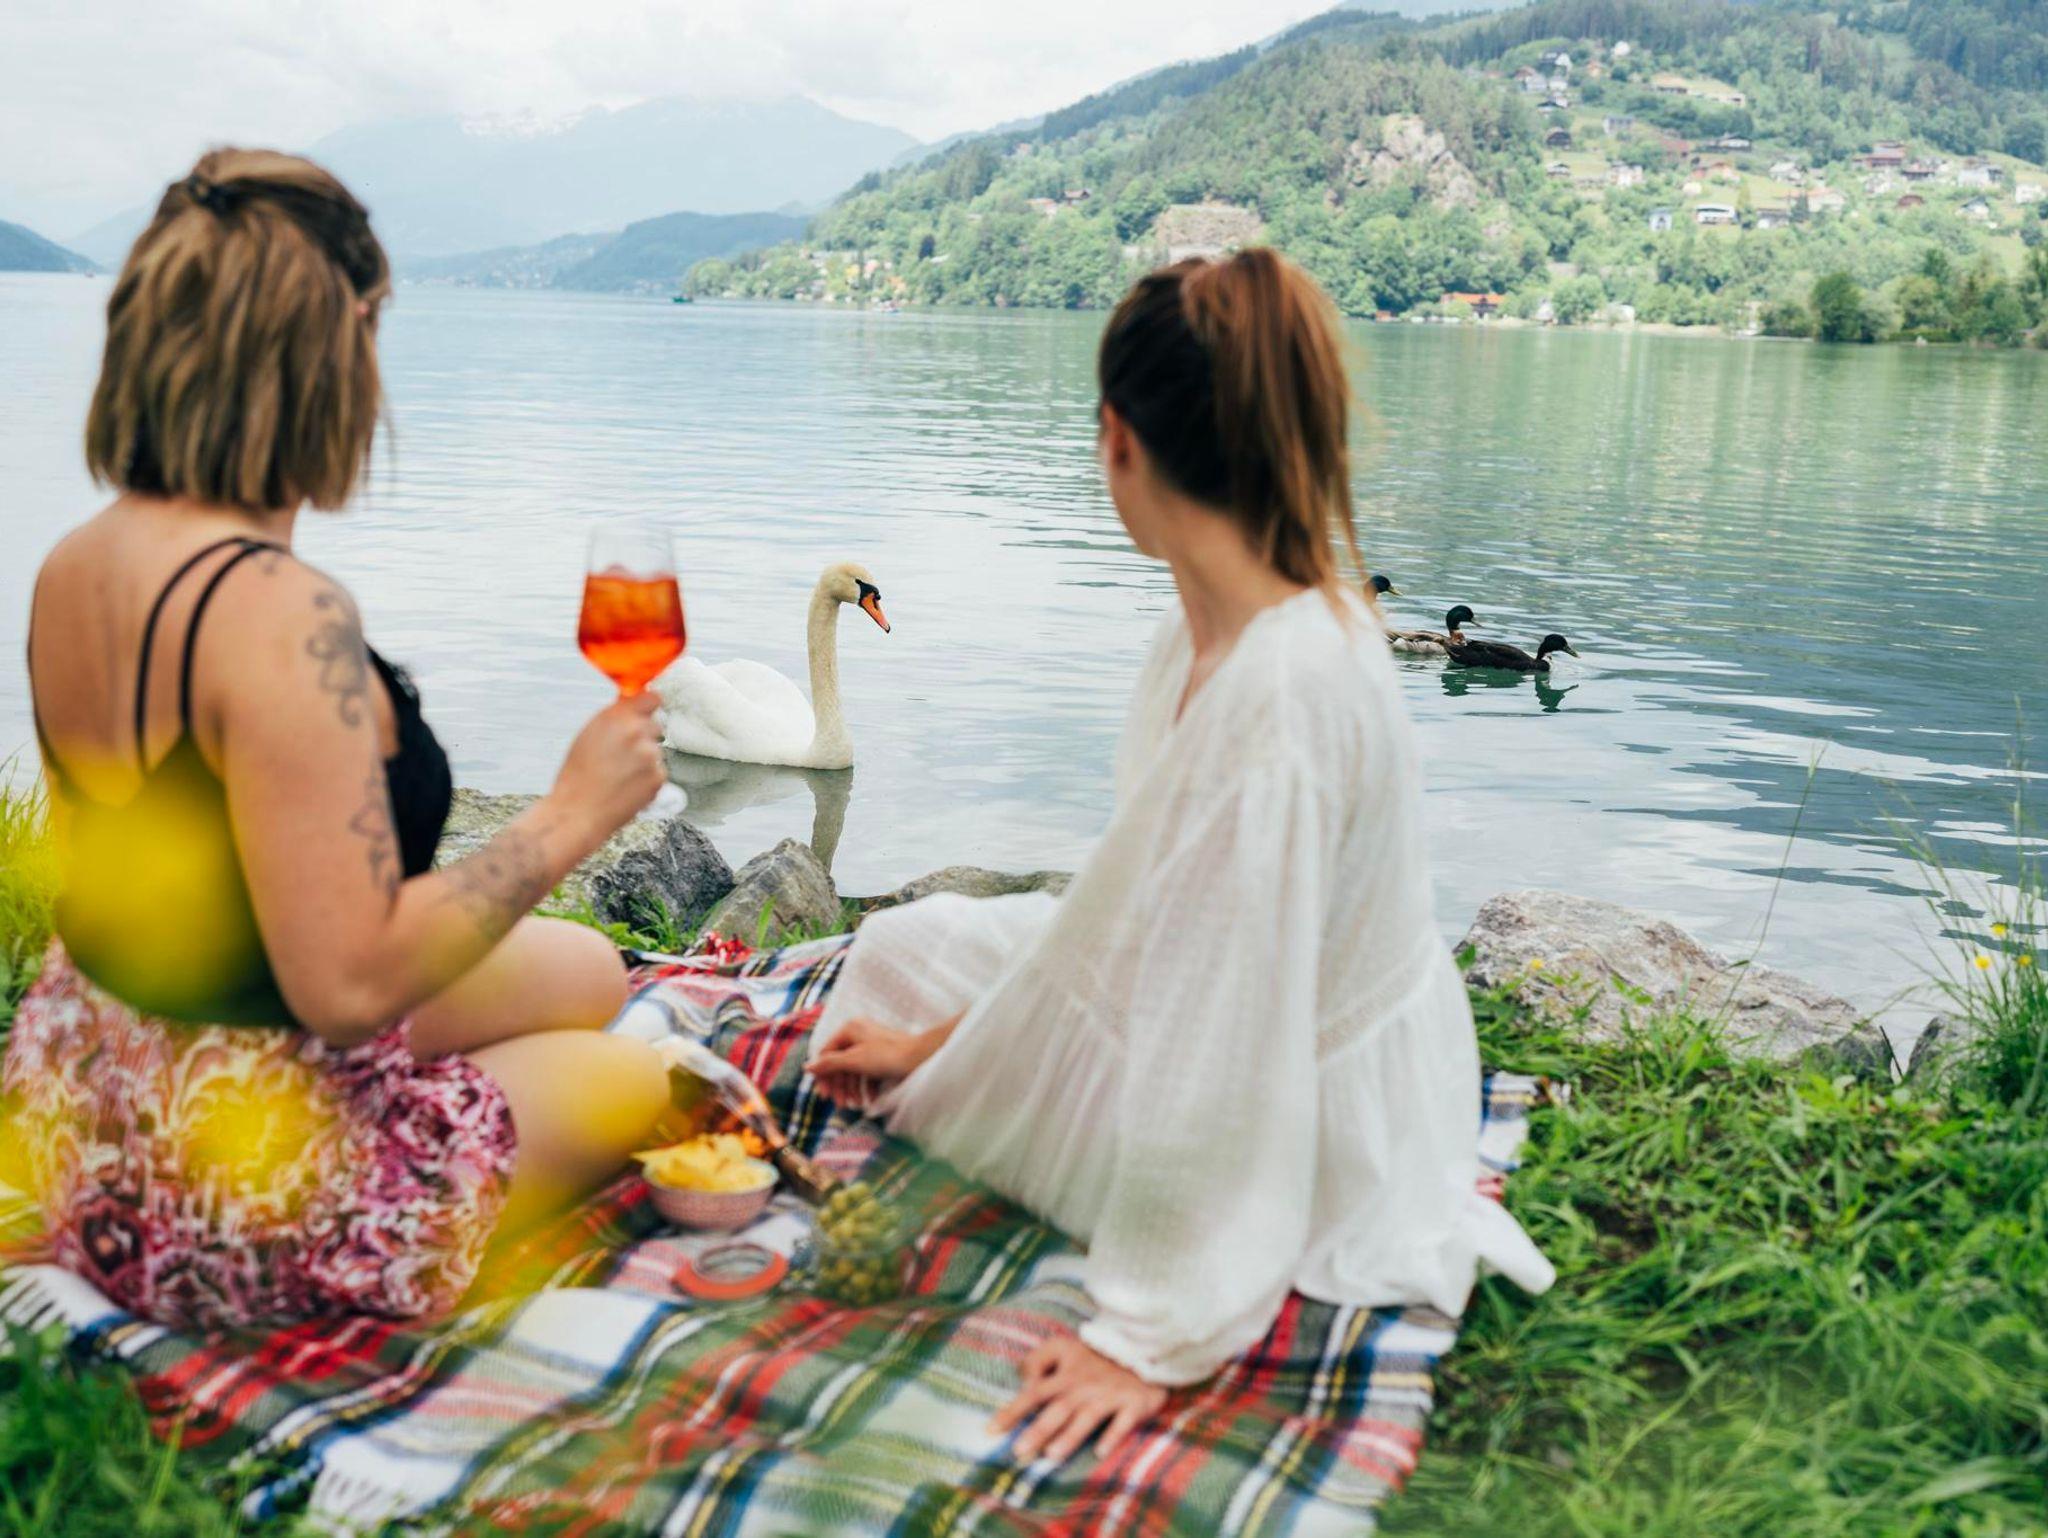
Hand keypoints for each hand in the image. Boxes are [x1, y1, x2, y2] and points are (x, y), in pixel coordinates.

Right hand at [548, 692, 665, 845]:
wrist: (578, 812)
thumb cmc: (577, 776)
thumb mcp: (589, 734)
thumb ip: (614, 718)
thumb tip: (631, 704)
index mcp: (617, 717)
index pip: (651, 698)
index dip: (648, 706)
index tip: (646, 711)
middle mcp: (636, 732)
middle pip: (654, 726)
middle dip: (643, 737)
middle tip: (623, 754)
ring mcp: (650, 755)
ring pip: (655, 751)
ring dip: (644, 760)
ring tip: (619, 775)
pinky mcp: (658, 777)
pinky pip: (658, 772)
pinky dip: (647, 779)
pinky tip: (626, 786)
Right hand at [810, 1017, 934, 1107]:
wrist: (921, 1057)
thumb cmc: (887, 1056)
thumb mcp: (854, 1060)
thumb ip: (829, 1064)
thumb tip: (807, 1067)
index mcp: (849, 1029)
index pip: (827, 1053)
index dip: (824, 1076)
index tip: (824, 1096)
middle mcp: (859, 1034)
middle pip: (840, 1063)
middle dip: (840, 1086)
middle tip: (840, 1105)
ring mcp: (871, 1046)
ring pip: (854, 1070)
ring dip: (853, 1089)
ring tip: (856, 1105)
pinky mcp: (882, 1057)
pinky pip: (868, 1072)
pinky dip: (867, 1087)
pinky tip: (871, 1100)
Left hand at [990, 1335, 1166, 1463]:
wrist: (1142, 1349)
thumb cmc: (1095, 1355)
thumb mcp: (1063, 1347)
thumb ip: (1037, 1361)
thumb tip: (1021, 1383)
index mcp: (1065, 1374)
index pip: (1034, 1393)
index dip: (1013, 1411)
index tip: (991, 1431)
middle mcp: (1084, 1387)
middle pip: (1058, 1409)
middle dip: (1039, 1430)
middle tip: (1019, 1452)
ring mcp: (1109, 1396)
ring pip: (1087, 1417)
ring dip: (1070, 1435)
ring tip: (1052, 1455)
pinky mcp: (1133, 1403)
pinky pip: (1123, 1422)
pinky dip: (1113, 1435)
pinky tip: (1100, 1452)